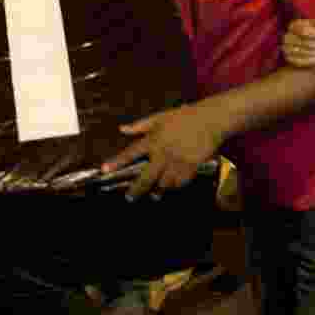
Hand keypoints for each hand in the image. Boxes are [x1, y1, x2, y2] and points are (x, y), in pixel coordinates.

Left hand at [101, 104, 221, 199]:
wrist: (210, 119)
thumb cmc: (183, 116)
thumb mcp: (159, 117)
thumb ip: (140, 125)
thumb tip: (122, 129)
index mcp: (153, 140)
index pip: (130, 153)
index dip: (116, 162)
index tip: (104, 170)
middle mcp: (163, 153)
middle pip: (146, 177)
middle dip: (136, 189)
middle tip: (129, 197)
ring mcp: (177, 162)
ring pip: (164, 184)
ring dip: (157, 190)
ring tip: (153, 195)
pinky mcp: (191, 167)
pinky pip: (180, 182)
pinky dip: (175, 185)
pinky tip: (172, 186)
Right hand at [281, 18, 314, 67]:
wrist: (295, 42)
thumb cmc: (307, 31)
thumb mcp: (312, 24)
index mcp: (293, 26)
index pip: (306, 31)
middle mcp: (287, 37)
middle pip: (307, 42)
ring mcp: (287, 49)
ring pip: (305, 52)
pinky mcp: (288, 58)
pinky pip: (299, 61)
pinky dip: (310, 61)